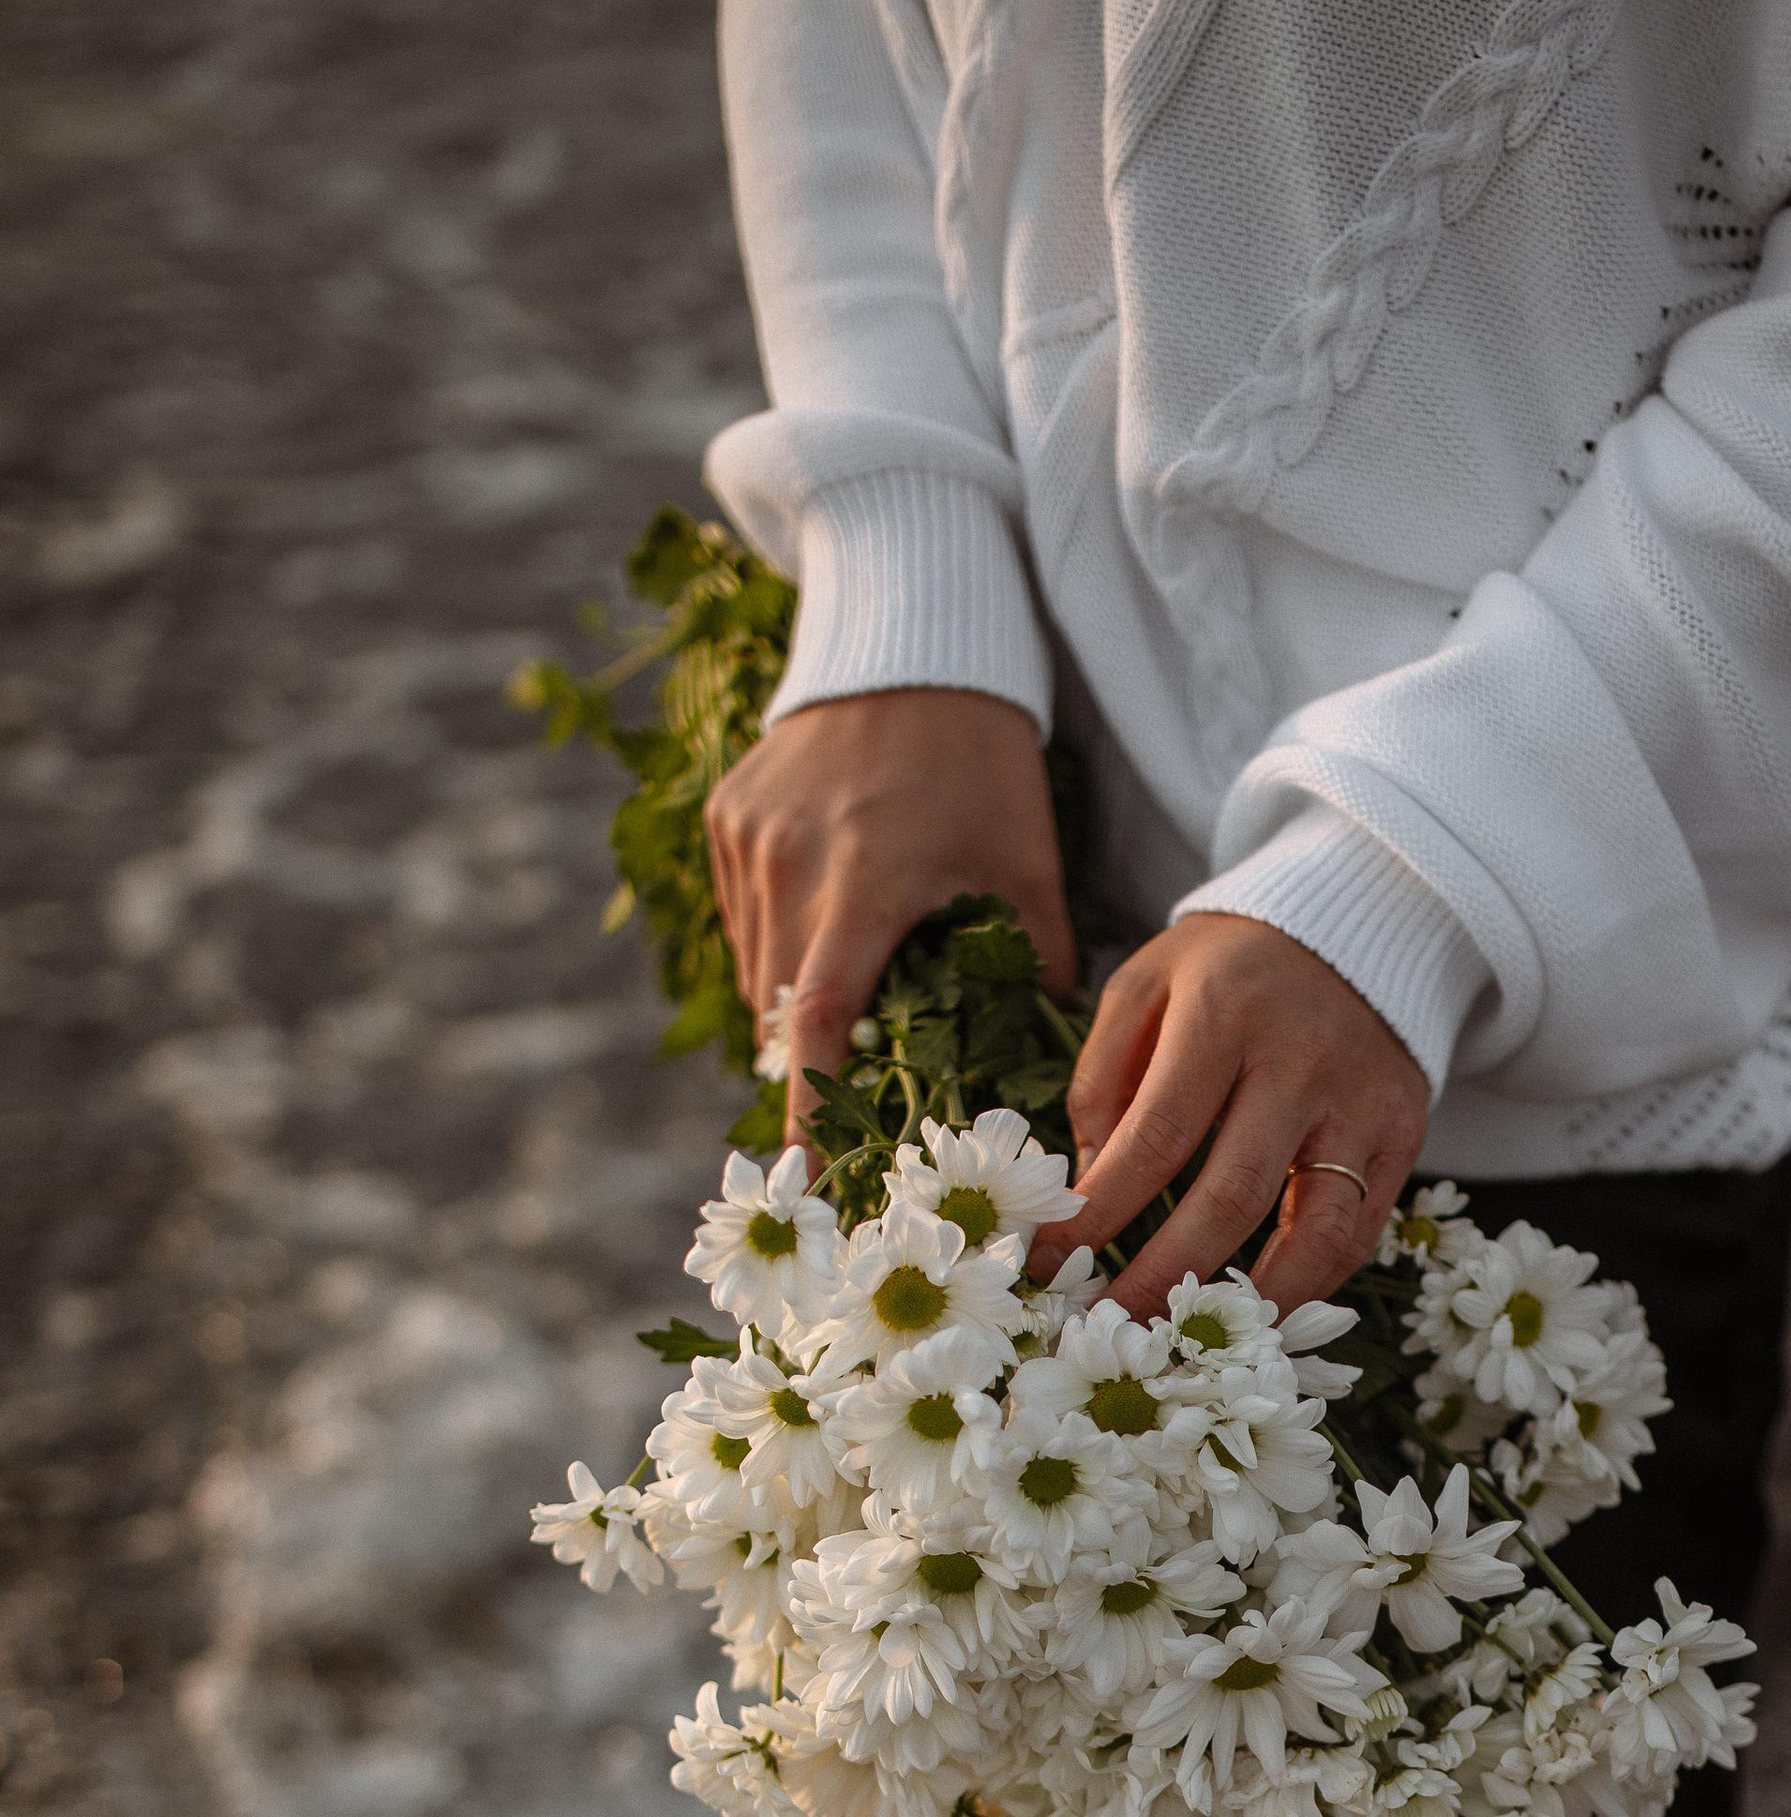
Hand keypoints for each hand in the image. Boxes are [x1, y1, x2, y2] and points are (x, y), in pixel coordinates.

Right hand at [705, 687, 1074, 1143]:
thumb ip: (1034, 969)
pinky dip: (777, 955)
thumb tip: (1037, 1067)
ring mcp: (748, 837)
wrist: (911, 637)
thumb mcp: (1027, 865)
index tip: (809, 1178)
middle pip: (779, 1010)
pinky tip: (825, 947)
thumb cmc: (985, 761)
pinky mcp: (727, 817)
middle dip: (807, 1077)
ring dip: (793, 1017)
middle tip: (843, 1129)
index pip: (820, 1020)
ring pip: (756, 970)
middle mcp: (792, 860)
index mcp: (869, 878)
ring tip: (842, 1039)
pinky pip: (743, 920)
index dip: (810, 1109)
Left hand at [1054, 913, 1427, 1320]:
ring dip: (1252, 1303)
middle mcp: (1299, 1063)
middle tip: (1114, 1328)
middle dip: (1166, 1276)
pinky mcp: (1404, 1133)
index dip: (1101, 1212)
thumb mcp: (1147, 983)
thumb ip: (1106, 1075)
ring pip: (1315, 1230)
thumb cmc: (1230, 965)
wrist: (1358, 923)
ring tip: (1195, 1345)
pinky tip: (1262, 1312)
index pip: (1156, 1136)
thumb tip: (1092, 1181)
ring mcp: (1360, 1105)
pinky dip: (1313, 1283)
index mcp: (1223, 1015)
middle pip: (1231, 1196)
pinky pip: (1361, 1230)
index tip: (1049, 1263)